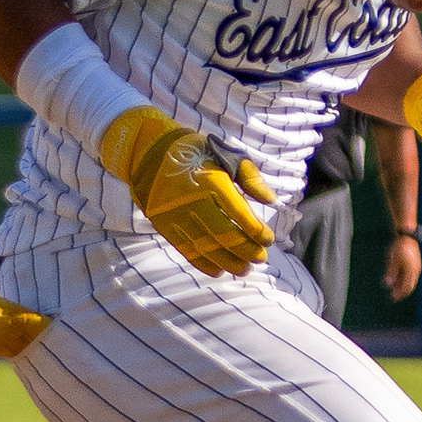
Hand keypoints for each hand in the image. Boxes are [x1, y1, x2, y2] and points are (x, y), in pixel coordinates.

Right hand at [99, 106, 275, 278]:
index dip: (257, 231)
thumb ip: (251, 178)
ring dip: (228, 262)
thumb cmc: (197, 153)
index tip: (269, 239)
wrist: (149, 151)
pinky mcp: (164, 225)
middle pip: (224, 234)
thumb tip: (272, 201)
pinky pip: (186, 250)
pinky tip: (219, 270)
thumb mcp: (226, 155)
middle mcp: (192, 200)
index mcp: (212, 180)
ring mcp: (175, 215)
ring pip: (206, 247)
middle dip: (246, 250)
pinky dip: (204, 263)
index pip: (239, 213)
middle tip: (261, 258)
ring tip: (245, 269)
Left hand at [384, 234, 421, 299]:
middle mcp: (415, 270)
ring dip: (402, 285)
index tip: (393, 298)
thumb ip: (391, 273)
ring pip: (410, 280)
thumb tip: (387, 284)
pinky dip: (404, 279)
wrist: (407, 235)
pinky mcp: (415, 262)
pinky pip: (411, 274)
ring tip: (395, 288)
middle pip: (409, 285)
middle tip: (393, 296)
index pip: (407, 287)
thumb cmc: (399, 247)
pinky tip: (398, 278)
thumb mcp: (392, 260)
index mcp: (411, 271)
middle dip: (401, 292)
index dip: (400, 294)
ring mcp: (416, 266)